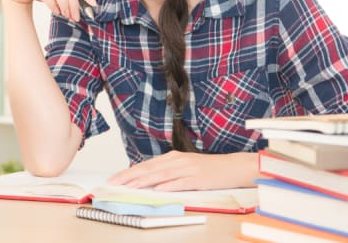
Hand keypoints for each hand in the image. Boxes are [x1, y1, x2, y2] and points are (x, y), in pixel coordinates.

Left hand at [107, 151, 258, 190]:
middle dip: (130, 176)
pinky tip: (158, 189)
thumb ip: (168, 172)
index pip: (146, 165)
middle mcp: (178, 160)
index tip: (115, 178)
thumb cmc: (209, 169)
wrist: (233, 167)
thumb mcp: (186, 167)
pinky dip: (168, 186)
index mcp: (173, 157)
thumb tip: (149, 180)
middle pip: (150, 169)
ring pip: (161, 175)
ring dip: (144, 181)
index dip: (129, 171)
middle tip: (114, 182)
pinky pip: (180, 182)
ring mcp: (188, 169)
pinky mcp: (198, 178)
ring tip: (129, 186)